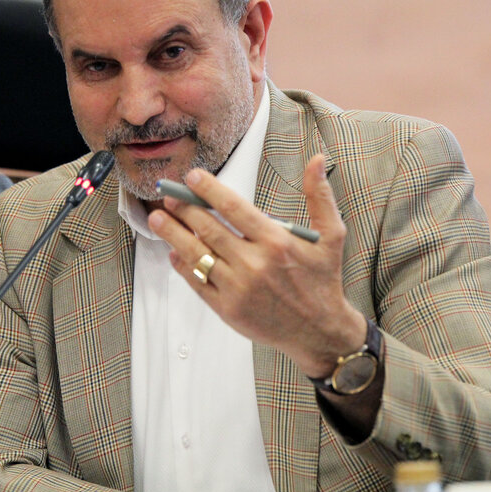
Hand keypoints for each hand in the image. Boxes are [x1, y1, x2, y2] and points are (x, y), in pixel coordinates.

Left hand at [147, 153, 366, 377]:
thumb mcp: (332, 236)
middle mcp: (255, 264)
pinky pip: (198, 283)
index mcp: (276, 242)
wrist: (319, 332)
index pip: (234, 208)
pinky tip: (173, 252)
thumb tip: (317, 159)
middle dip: (184, 210)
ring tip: (158, 219)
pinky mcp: (228, 309)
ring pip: (197, 255)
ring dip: (174, 235)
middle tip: (169, 196)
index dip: (209, 190)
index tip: (192, 177)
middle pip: (209, 230)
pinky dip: (183, 267)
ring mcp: (238, 288)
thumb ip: (320, 196)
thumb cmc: (322, 280)